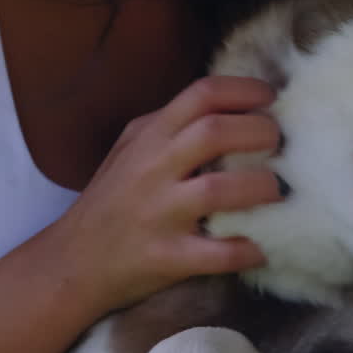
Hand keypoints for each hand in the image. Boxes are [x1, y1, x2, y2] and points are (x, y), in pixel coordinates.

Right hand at [49, 75, 284, 314]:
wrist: (72, 262)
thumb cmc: (109, 202)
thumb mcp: (128, 149)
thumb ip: (168, 126)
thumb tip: (227, 107)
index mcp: (149, 138)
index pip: (201, 95)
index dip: (244, 91)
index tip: (271, 98)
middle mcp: (153, 170)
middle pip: (216, 132)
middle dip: (261, 132)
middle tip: (280, 143)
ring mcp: (160, 215)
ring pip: (221, 190)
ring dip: (262, 187)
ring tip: (276, 191)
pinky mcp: (168, 258)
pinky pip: (220, 253)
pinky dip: (249, 250)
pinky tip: (261, 248)